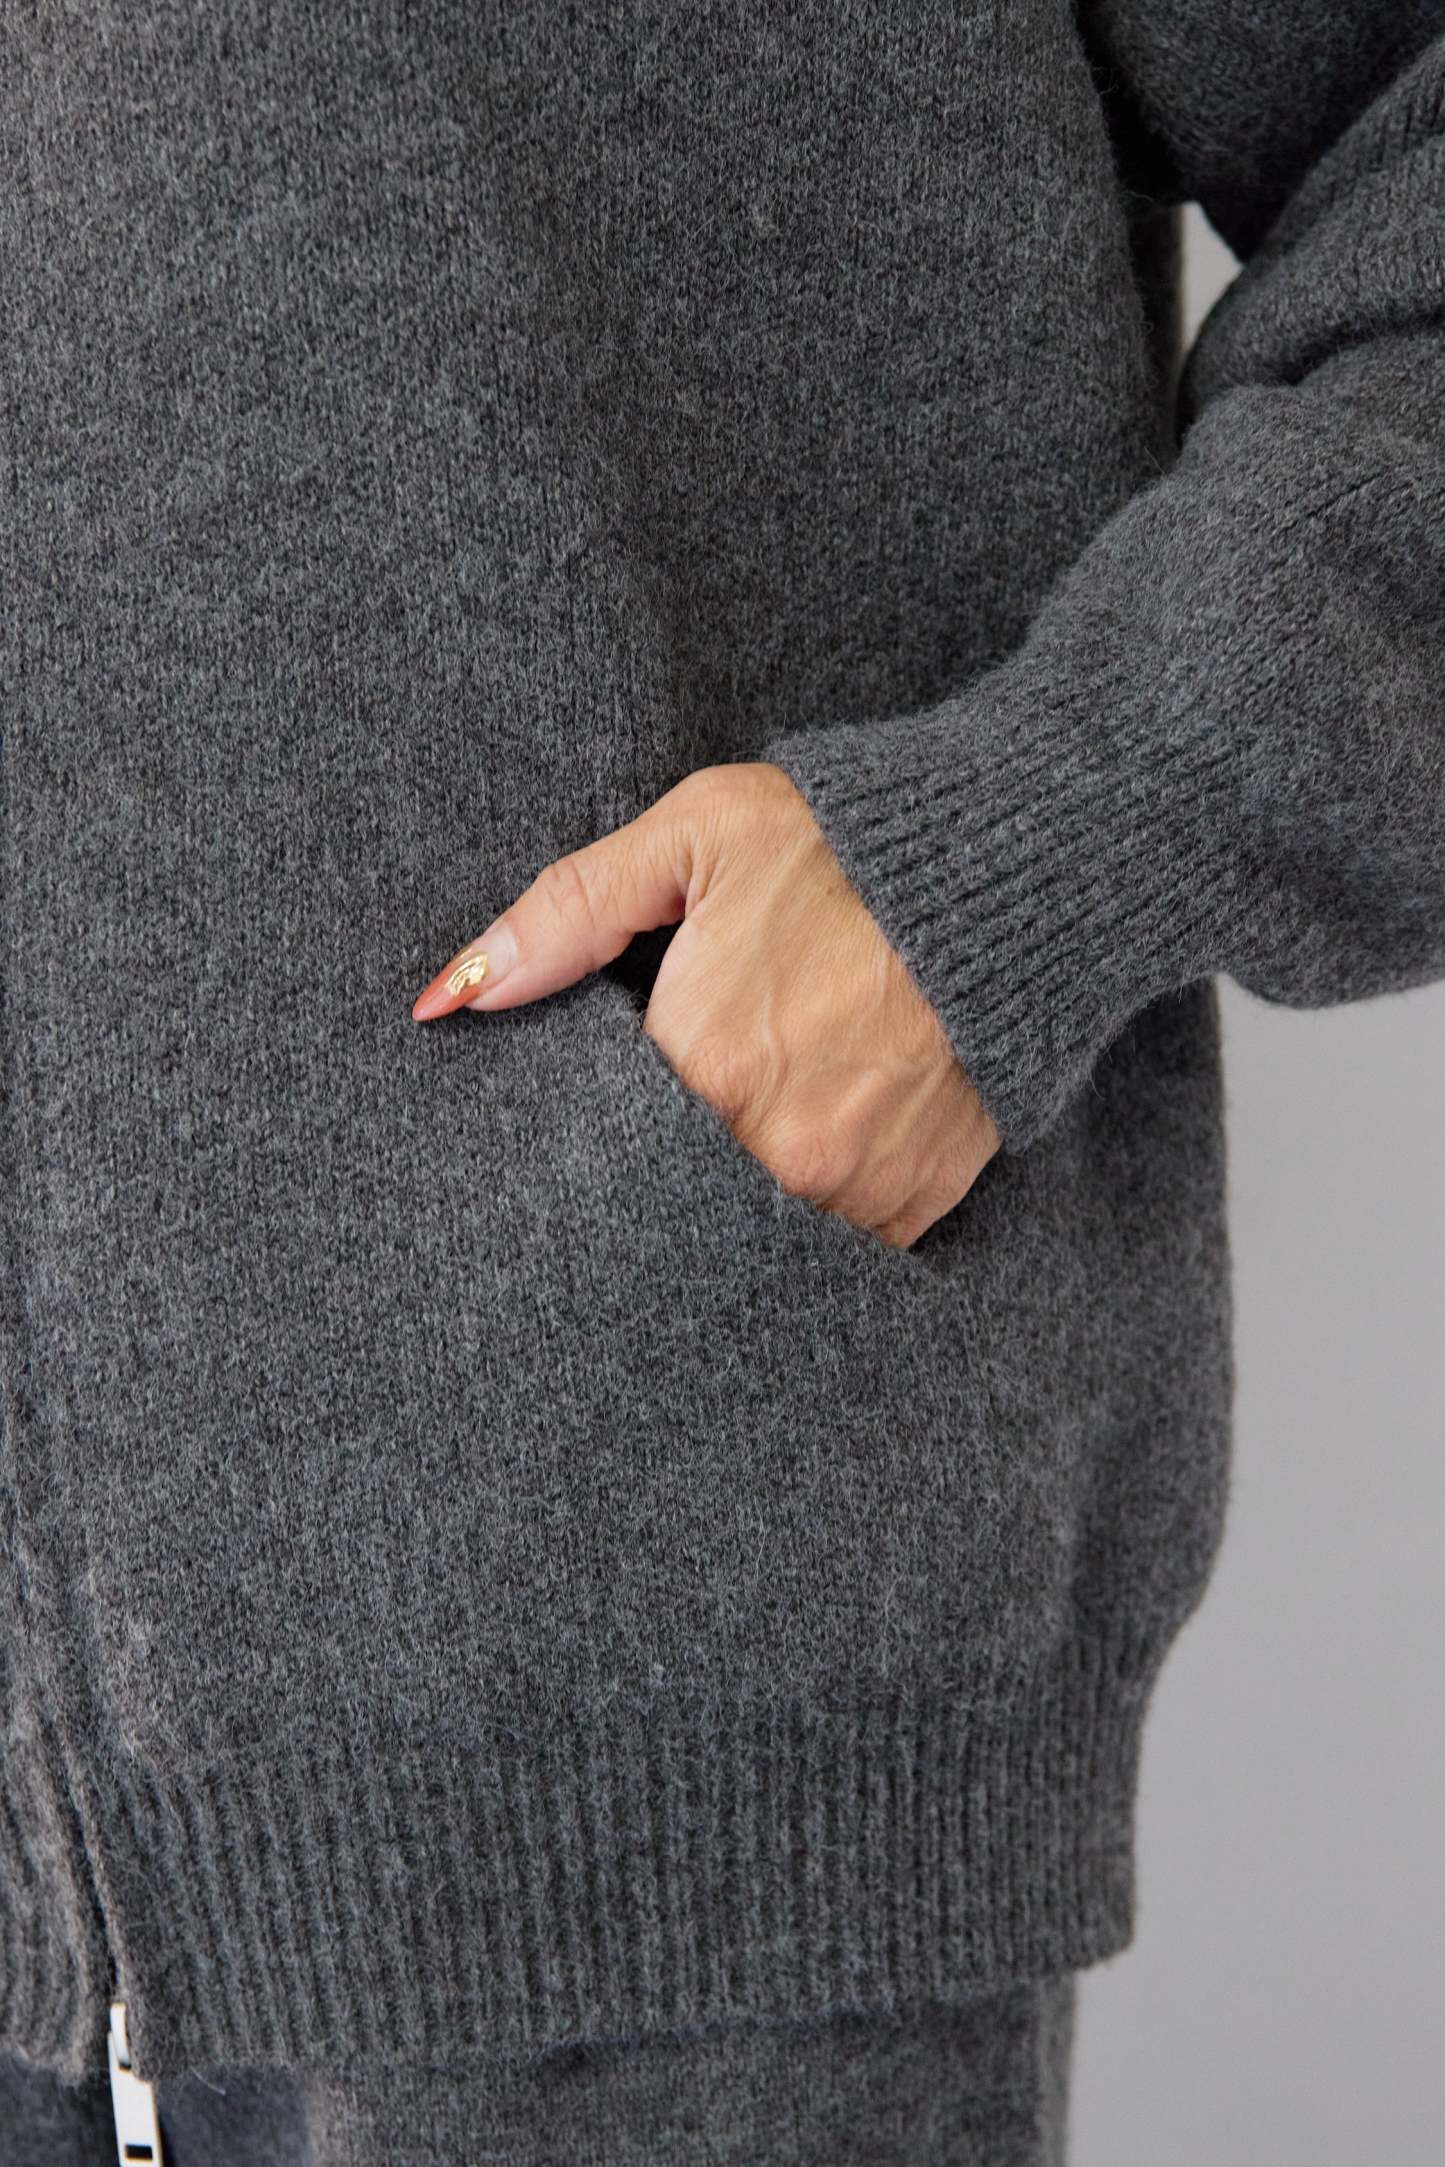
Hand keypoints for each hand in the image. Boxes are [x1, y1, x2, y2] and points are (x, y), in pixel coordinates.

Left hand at [412, 762, 1000, 1247]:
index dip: (606, 1119)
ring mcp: (858, 1189)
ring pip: (759, 1228)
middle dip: (668, 1164)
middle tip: (708, 1084)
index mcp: (710, 1068)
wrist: (1015, 865)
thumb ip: (564, 916)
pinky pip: (843, 1235)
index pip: (607, 1145)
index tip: (625, 1087)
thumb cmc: (842, 844)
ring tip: (771, 1101)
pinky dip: (825, 1195)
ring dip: (747, 1182)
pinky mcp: (919, 1201)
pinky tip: (830, 1126)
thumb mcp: (692, 838)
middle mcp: (782, 1152)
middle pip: (680, 1195)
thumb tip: (449, 997)